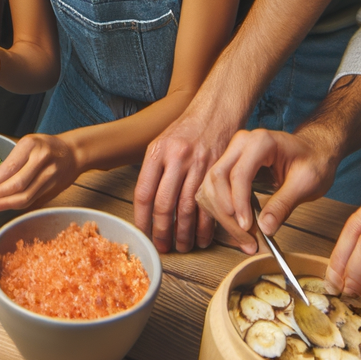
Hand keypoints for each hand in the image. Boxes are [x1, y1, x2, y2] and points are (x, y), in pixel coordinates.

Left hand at [0, 134, 78, 212]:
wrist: (73, 153)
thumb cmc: (46, 147)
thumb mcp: (28, 144)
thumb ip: (13, 162)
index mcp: (31, 145)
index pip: (9, 168)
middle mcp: (41, 159)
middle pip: (17, 184)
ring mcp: (50, 175)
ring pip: (25, 196)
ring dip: (6, 204)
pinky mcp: (53, 188)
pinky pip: (32, 200)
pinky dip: (17, 205)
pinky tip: (7, 206)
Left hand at [134, 105, 239, 252]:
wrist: (216, 113)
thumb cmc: (186, 130)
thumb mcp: (161, 142)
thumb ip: (153, 170)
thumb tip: (146, 204)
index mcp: (157, 152)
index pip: (144, 193)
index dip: (141, 218)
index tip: (142, 232)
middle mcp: (176, 159)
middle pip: (165, 204)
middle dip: (162, 231)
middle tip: (162, 246)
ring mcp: (198, 165)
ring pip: (188, 209)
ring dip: (184, 233)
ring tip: (182, 246)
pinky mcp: (218, 172)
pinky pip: (210, 205)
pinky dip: (206, 225)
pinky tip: (203, 236)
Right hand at [197, 128, 341, 249]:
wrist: (314, 151)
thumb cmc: (313, 160)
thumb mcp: (306, 183)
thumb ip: (283, 204)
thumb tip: (266, 228)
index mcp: (260, 141)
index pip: (238, 174)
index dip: (240, 204)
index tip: (248, 227)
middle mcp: (240, 144)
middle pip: (217, 179)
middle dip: (227, 213)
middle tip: (246, 238)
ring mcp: (231, 154)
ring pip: (209, 186)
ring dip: (221, 215)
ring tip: (243, 237)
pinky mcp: (228, 167)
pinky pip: (213, 190)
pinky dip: (220, 211)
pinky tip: (236, 227)